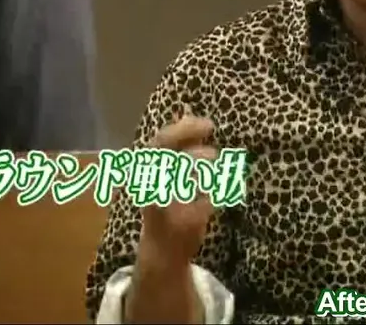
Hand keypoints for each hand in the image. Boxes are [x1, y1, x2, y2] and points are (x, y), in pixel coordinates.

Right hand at [137, 114, 216, 267]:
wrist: (161, 252)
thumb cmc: (165, 206)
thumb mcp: (164, 173)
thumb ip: (176, 146)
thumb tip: (186, 113)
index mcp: (145, 171)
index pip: (159, 143)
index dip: (184, 130)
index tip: (208, 125)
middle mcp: (149, 187)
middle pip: (169, 161)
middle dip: (194, 152)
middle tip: (214, 153)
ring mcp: (164, 206)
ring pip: (186, 180)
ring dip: (208, 172)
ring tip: (218, 170)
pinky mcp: (182, 224)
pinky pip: (206, 202)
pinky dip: (217, 195)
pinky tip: (220, 193)